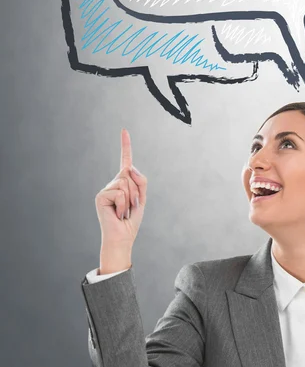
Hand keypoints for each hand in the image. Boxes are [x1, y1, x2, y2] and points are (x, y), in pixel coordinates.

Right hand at [95, 129, 146, 256]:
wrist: (122, 236)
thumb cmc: (131, 219)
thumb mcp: (142, 197)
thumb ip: (140, 180)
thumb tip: (129, 167)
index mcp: (125, 181)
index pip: (125, 160)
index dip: (125, 145)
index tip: (124, 130)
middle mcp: (114, 182)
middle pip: (131, 175)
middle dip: (137, 191)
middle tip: (131, 206)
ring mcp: (106, 189)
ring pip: (126, 183)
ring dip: (130, 199)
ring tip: (124, 210)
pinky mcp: (100, 196)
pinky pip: (120, 192)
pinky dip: (123, 204)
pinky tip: (117, 213)